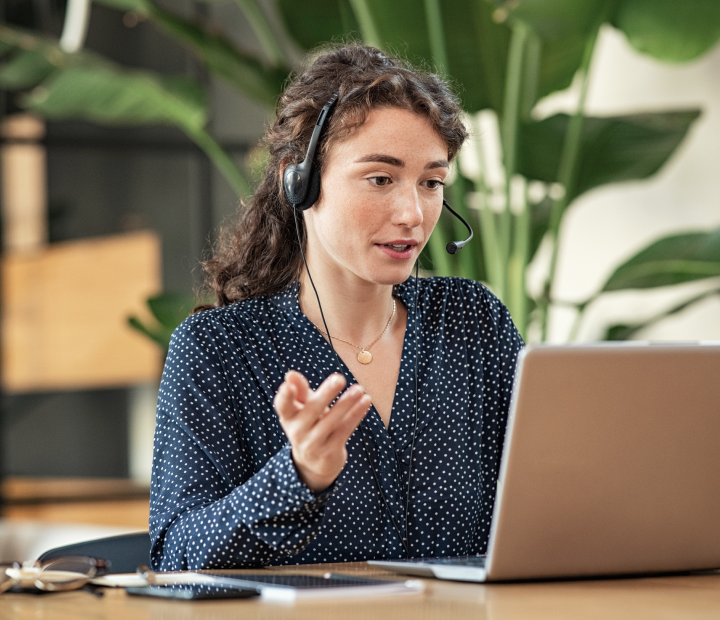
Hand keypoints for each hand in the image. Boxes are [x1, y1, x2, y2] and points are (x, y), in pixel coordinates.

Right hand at [273, 370, 370, 491]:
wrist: (314, 463)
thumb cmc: (309, 425)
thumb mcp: (303, 408)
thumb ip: (300, 391)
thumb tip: (291, 374)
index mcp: (288, 417)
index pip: (283, 406)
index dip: (284, 396)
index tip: (287, 385)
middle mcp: (297, 432)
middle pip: (312, 410)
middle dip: (326, 394)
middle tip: (339, 378)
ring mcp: (313, 444)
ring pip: (331, 421)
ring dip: (346, 404)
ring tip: (359, 389)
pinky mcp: (329, 452)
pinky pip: (344, 430)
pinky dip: (356, 415)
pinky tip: (366, 401)